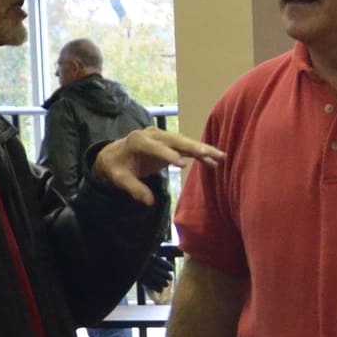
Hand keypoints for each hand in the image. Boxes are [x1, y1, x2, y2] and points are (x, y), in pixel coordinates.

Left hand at [93, 129, 222, 205]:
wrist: (115, 155)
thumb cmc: (117, 167)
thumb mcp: (120, 179)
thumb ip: (134, 188)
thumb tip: (149, 202)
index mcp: (138, 141)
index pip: (155, 148)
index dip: (168, 155)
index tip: (182, 164)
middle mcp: (152, 135)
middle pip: (176, 141)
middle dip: (194, 147)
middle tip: (211, 154)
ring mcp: (162, 137)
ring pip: (185, 142)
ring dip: (203, 149)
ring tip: (221, 157)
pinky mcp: (169, 143)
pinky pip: (186, 148)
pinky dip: (200, 153)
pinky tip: (213, 161)